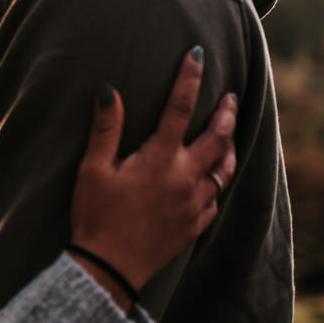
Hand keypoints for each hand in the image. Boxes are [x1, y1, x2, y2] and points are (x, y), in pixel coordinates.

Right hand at [70, 47, 237, 307]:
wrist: (108, 268)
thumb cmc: (95, 216)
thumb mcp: (93, 169)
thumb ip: (105, 129)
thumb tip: (110, 91)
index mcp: (160, 159)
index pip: (179, 108)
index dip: (188, 78)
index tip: (197, 54)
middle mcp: (185, 178)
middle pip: (216, 138)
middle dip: (225, 113)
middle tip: (230, 97)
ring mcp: (194, 204)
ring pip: (224, 169)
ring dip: (229, 147)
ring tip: (230, 135)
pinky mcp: (193, 226)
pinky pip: (216, 200)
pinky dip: (218, 184)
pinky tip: (214, 181)